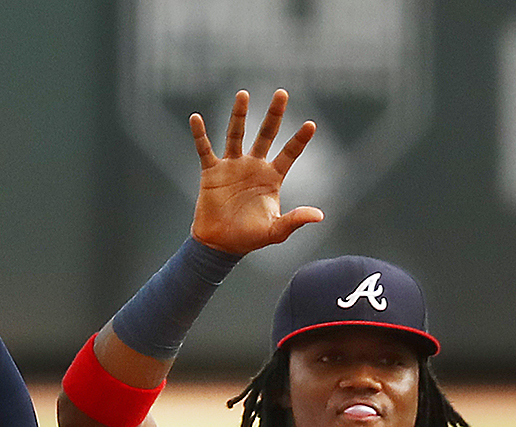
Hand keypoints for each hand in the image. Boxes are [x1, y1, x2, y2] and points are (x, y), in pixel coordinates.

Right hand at [189, 90, 322, 256]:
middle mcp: (253, 166)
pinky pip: (204, 149)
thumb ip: (295, 220)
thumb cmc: (249, 238)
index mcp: (272, 177)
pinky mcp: (212, 171)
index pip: (289, 153)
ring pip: (236, 134)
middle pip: (266, 134)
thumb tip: (319, 216)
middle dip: (274, 114)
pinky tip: (195, 118)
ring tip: (243, 94)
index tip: (311, 124)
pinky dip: (199, 134)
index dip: (299, 140)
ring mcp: (232, 166)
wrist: (220, 245)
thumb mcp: (276, 231)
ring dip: (239, 115)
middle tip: (282, 93)